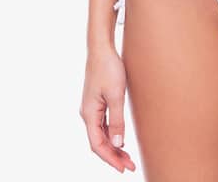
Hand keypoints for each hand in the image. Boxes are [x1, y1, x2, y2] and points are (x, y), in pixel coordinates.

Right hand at [80, 47, 135, 172]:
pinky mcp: (97, 101)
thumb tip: (118, 143)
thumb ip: (117, 120)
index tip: (123, 168)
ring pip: (101, 134)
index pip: (97, 145)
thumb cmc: (108, 68)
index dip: (110, 159)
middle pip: (99, 142)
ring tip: (127, 157)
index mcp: (89, 114)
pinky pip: (102, 125)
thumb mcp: (116, 95)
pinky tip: (120, 139)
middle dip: (113, 156)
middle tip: (130, 166)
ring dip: (113, 146)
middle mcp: (87, 113)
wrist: (101, 48)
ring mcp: (92, 108)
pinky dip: (111, 134)